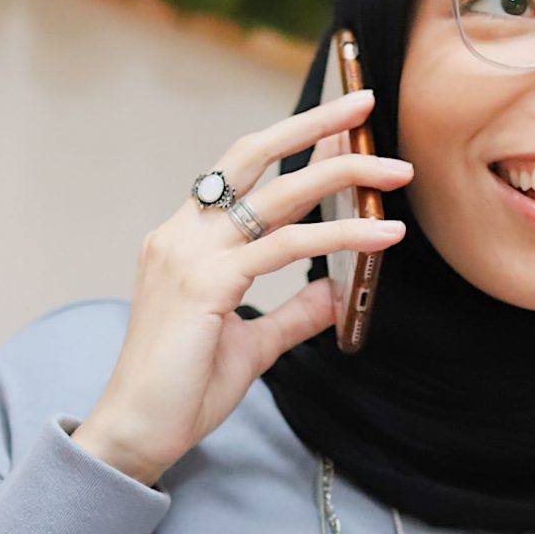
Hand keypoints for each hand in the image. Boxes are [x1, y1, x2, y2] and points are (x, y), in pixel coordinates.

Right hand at [72, 88, 409, 483]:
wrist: (137, 432)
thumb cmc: (183, 390)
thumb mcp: (252, 344)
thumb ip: (290, 313)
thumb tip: (334, 292)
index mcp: (184, 241)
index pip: (242, 172)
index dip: (292, 142)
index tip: (339, 122)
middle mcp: (182, 235)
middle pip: (251, 154)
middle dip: (311, 122)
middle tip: (362, 101)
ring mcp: (190, 255)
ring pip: (278, 195)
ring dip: (345, 174)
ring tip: (397, 170)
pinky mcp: (206, 284)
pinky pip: (287, 248)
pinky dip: (341, 237)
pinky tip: (381, 235)